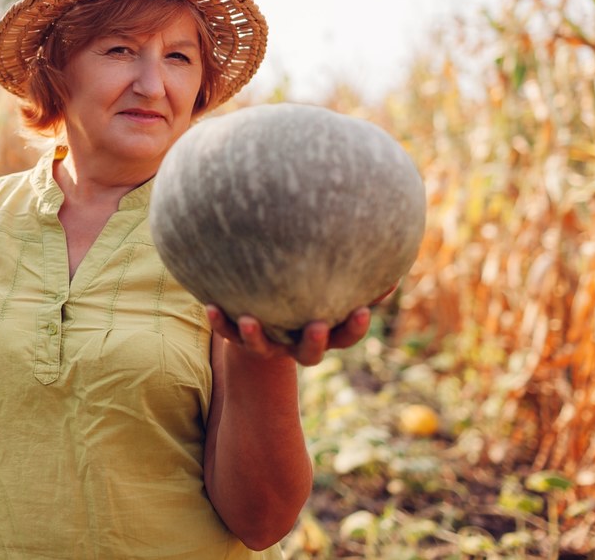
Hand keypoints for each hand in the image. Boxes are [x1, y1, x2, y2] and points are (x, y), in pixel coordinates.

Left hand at [206, 284, 396, 365]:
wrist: (262, 309)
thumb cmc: (304, 287)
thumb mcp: (327, 279)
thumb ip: (352, 269)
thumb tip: (385, 240)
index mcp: (324, 331)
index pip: (346, 335)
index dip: (354, 327)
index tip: (362, 310)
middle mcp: (296, 343)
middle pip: (310, 354)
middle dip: (314, 342)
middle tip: (317, 326)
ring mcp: (268, 344)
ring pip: (263, 350)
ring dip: (256, 337)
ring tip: (249, 320)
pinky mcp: (239, 338)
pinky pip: (227, 334)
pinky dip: (220, 322)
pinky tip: (209, 304)